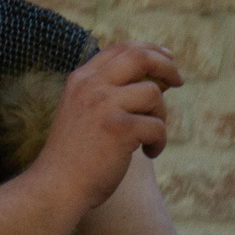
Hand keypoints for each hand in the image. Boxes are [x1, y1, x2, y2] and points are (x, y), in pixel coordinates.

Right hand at [32, 43, 183, 215]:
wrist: (57, 185)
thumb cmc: (74, 153)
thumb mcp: (82, 110)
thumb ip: (105, 92)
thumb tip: (152, 80)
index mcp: (80, 79)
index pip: (120, 49)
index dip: (148, 50)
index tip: (166, 58)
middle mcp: (91, 87)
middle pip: (139, 57)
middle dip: (166, 65)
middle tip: (178, 80)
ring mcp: (104, 106)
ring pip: (153, 94)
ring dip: (160, 116)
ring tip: (149, 137)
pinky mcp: (120, 129)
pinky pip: (157, 127)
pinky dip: (158, 143)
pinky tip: (148, 153)